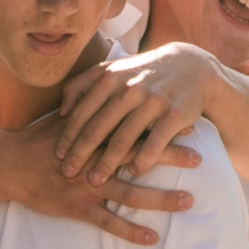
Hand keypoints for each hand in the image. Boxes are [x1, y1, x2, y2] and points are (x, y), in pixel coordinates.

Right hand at [0, 119, 197, 246]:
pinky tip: (153, 238)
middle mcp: (96, 160)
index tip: (189, 126)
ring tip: (189, 201)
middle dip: (170, 158)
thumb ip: (91, 108)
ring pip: (130, 194)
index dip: (161, 128)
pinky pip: (108, 222)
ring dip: (161, 199)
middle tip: (201, 159)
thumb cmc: (38, 140)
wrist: (8, 164)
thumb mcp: (64, 118)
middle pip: (139, 157)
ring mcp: (88, 186)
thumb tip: (114, 92)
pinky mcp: (77, 208)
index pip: (135, 129)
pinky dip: (131, 231)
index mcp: (96, 136)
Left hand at [55, 43, 223, 185]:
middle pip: (98, 128)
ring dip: (106, 164)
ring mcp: (152, 102)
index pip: (82, 112)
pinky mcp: (174, 115)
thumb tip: (63, 111)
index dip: (68, 136)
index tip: (57, 156)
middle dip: (80, 154)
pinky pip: (154, 144)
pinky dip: (141, 161)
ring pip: (123, 139)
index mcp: (110, 78)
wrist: (191, 66)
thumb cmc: (143, 73)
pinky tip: (131, 173)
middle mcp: (129, 88)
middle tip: (67, 174)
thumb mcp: (112, 70)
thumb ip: (83, 84)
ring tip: (94, 181)